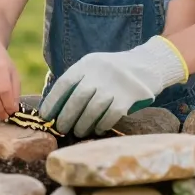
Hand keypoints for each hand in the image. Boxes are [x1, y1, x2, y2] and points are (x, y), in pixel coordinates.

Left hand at [39, 36, 187, 136]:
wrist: (149, 64)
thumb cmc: (116, 71)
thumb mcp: (96, 66)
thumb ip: (80, 80)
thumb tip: (58, 105)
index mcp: (88, 63)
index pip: (65, 82)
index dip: (53, 100)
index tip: (46, 115)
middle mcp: (100, 71)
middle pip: (77, 97)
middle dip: (66, 116)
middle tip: (61, 128)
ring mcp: (115, 84)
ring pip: (93, 109)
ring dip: (83, 124)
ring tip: (78, 132)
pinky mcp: (128, 96)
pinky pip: (110, 115)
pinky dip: (101, 125)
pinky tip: (98, 129)